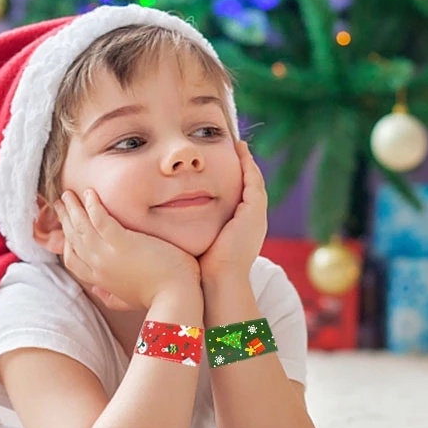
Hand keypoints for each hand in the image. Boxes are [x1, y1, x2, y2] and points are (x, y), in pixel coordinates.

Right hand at [54, 188, 199, 309]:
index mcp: (99, 279)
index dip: (67, 241)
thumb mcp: (127, 300)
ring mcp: (107, 254)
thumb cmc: (159, 296)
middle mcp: (98, 266)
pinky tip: (90, 193)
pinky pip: (99, 219)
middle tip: (60, 203)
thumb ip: (110, 296)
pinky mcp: (122, 242)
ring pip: (81, 226)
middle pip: (73, 239)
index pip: (72, 260)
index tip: (67, 228)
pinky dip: (92, 205)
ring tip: (68, 193)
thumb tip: (97, 292)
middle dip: (65, 219)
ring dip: (72, 208)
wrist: (176, 296)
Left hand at [199, 140, 267, 283]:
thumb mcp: (199, 245)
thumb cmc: (203, 270)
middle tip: (237, 149)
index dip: (235, 181)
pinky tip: (240, 152)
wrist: (219, 282)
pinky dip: (248, 166)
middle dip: (245, 168)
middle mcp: (253, 221)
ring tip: (240, 146)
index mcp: (242, 230)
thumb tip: (170, 229)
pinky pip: (253, 181)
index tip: (223, 167)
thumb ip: (192, 233)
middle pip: (251, 187)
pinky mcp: (253, 211)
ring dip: (248, 163)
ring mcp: (256, 216)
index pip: (241, 199)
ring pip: (255, 182)